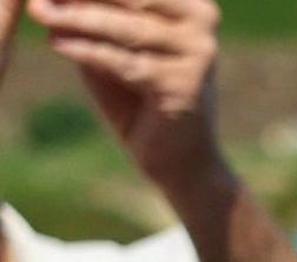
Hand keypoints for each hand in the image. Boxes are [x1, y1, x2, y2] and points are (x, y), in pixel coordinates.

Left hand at [36, 0, 223, 204]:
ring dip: (79, 20)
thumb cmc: (142, 99)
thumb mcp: (113, 48)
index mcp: (191, 5)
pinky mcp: (185, 85)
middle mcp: (202, 23)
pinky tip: (59, 44)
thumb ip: (91, 19)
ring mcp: (199, 54)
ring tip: (42, 13)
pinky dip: (89, 52)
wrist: (180, 157)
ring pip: (128, 29)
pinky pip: (127, 63)